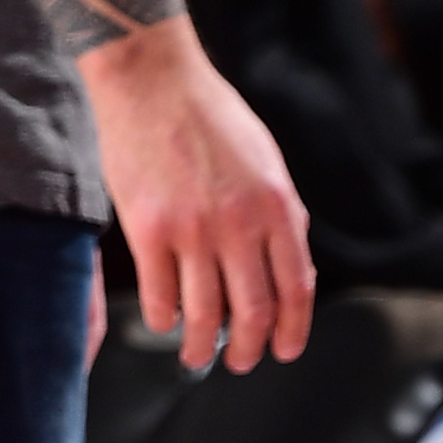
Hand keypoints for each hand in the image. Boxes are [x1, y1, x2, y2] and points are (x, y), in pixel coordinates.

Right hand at [77, 18, 313, 375]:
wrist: (152, 80)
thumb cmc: (209, 115)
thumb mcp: (265, 160)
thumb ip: (279, 213)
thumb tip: (287, 267)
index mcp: (276, 206)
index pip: (296, 289)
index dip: (293, 331)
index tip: (284, 351)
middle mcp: (239, 224)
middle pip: (253, 313)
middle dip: (250, 349)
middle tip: (240, 362)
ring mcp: (191, 230)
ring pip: (204, 315)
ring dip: (202, 346)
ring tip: (197, 355)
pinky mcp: (147, 230)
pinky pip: (158, 296)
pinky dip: (164, 319)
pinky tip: (164, 320)